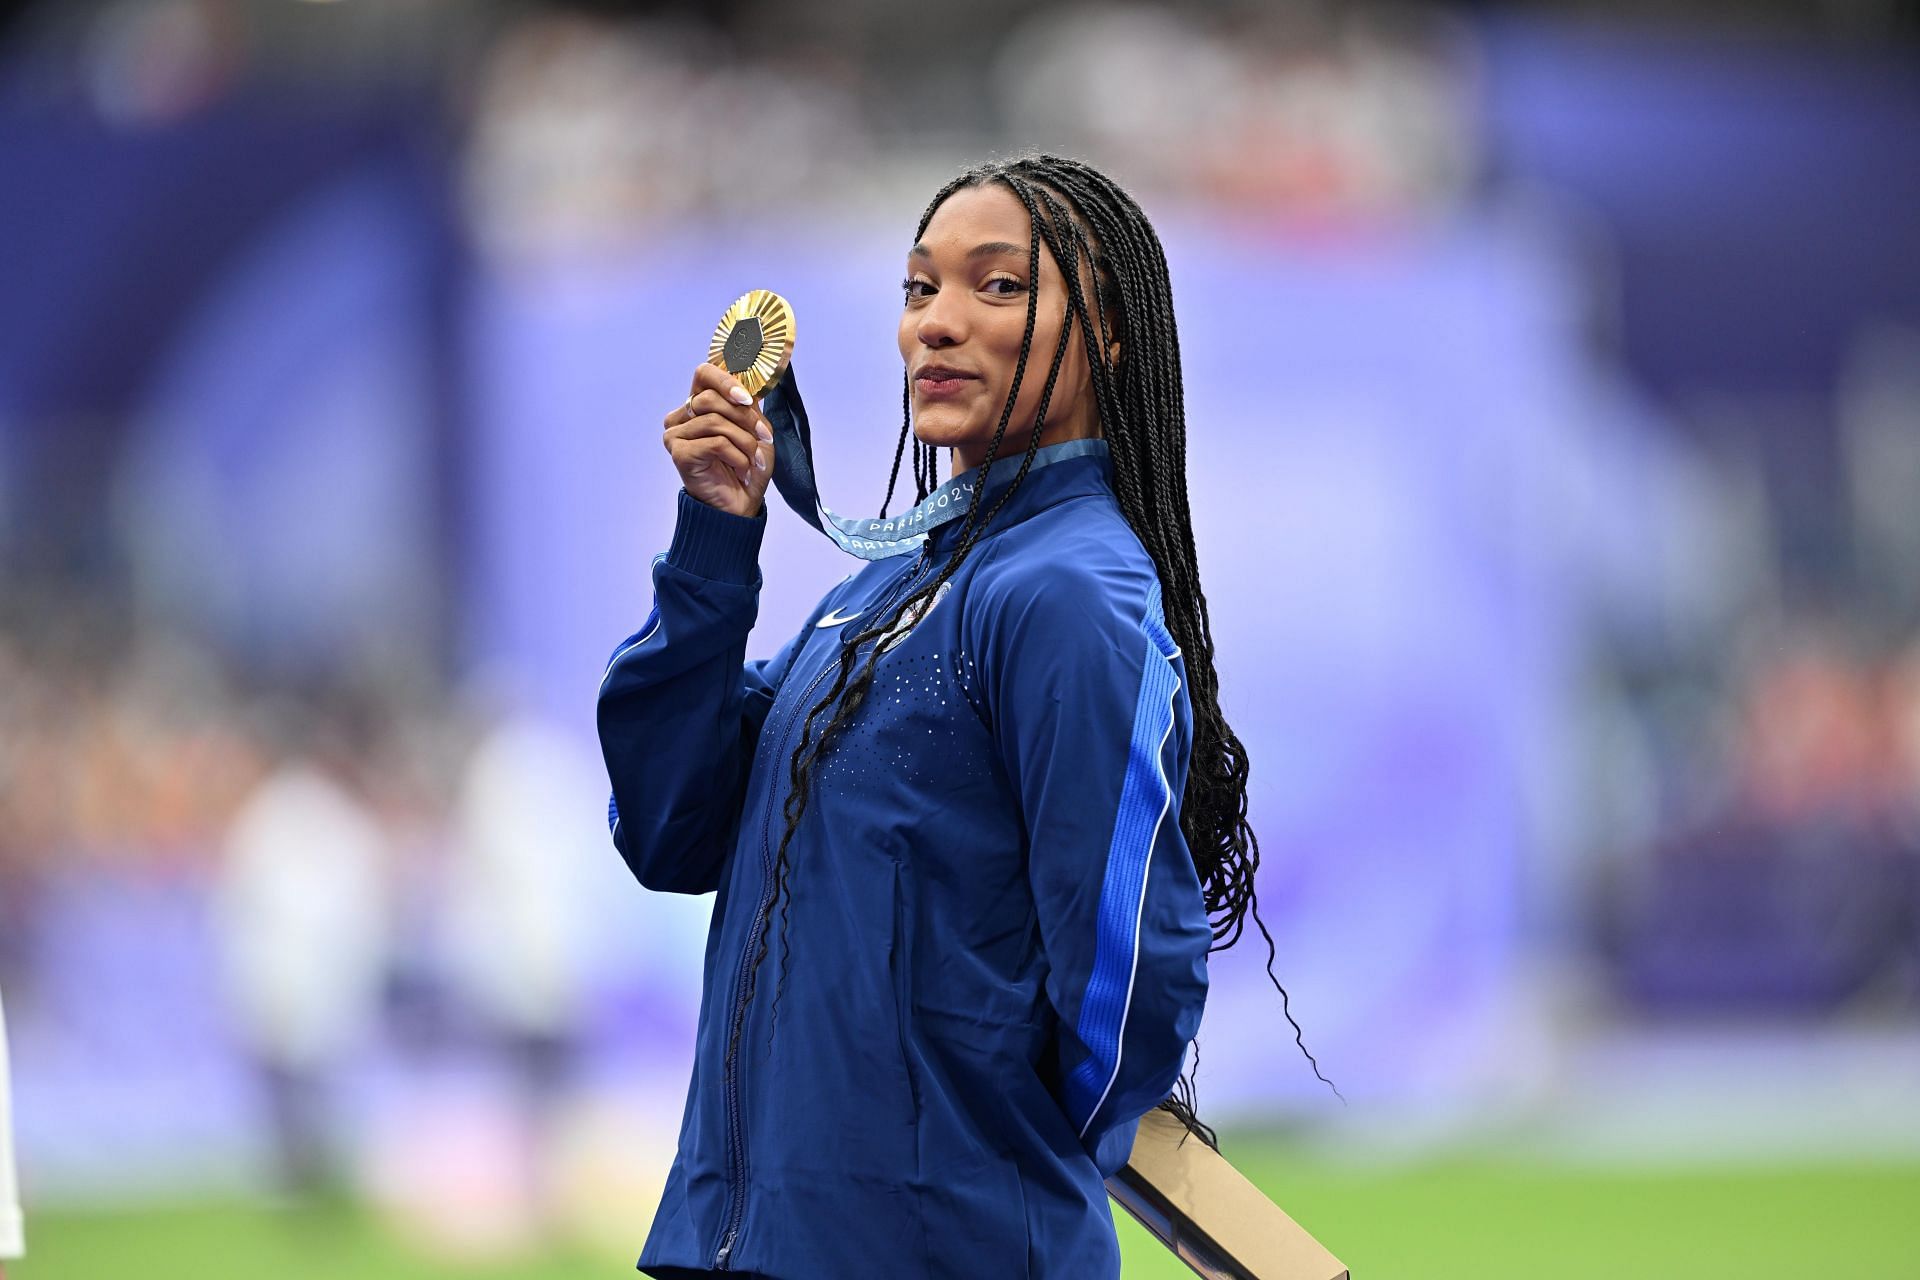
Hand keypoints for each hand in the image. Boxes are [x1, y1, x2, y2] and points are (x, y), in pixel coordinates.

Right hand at [662, 361, 775, 517]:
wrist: (741, 505)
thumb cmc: (747, 466)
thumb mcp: (755, 429)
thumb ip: (747, 403)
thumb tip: (747, 381)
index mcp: (698, 404)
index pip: (704, 373)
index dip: (726, 381)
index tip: (747, 399)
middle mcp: (682, 416)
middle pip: (711, 398)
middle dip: (745, 419)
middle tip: (765, 438)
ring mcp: (676, 434)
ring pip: (715, 421)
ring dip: (745, 442)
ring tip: (754, 460)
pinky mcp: (679, 453)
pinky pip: (715, 443)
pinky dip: (737, 456)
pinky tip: (742, 469)